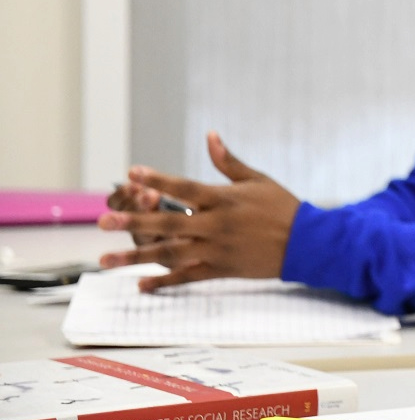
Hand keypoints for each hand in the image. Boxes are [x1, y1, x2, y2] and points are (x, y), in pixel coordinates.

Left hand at [97, 131, 300, 292]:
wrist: (306, 242)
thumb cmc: (282, 206)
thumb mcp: (257, 179)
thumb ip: (228, 162)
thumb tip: (209, 136)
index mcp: (224, 199)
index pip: (184, 187)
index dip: (157, 180)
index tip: (131, 173)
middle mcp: (216, 225)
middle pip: (168, 223)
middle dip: (133, 222)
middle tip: (102, 221)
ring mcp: (217, 250)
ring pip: (170, 253)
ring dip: (136, 257)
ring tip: (105, 260)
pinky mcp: (221, 269)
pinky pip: (187, 276)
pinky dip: (163, 282)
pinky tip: (140, 284)